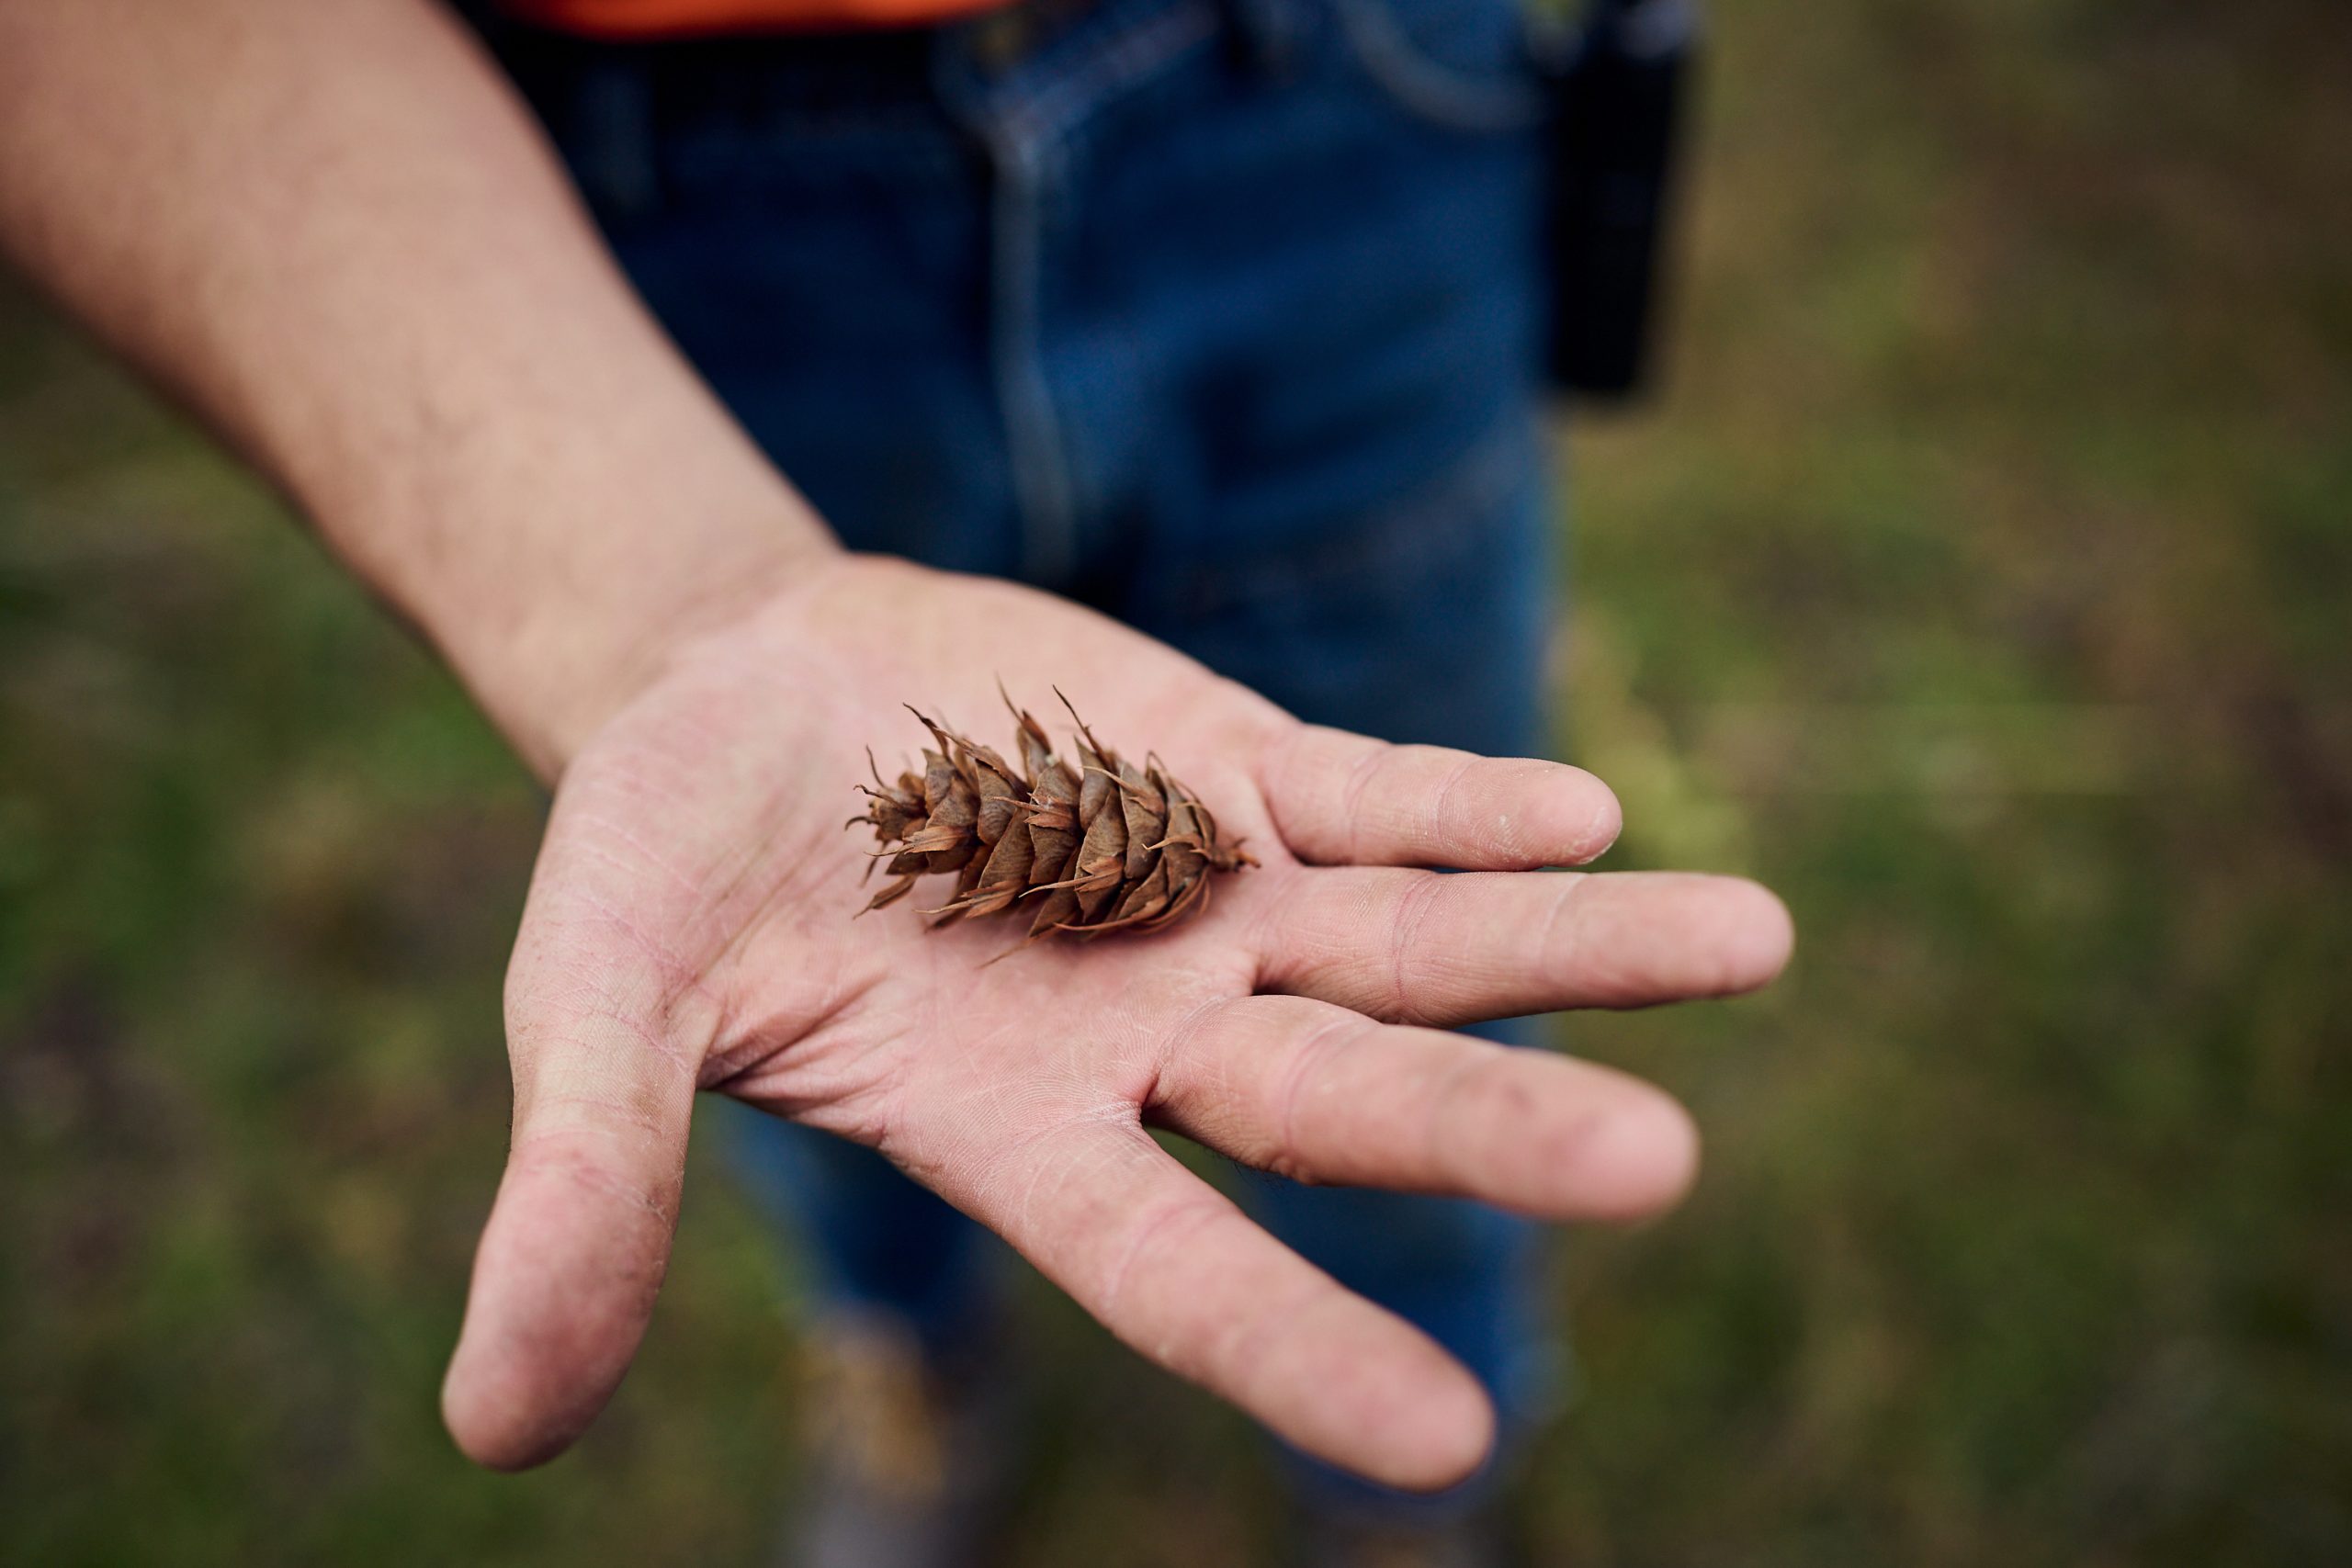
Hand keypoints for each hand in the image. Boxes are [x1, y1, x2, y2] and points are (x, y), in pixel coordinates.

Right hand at [440, 555, 1792, 1489]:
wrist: (730, 688)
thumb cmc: (657, 863)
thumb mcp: (592, 1013)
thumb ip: (580, 1189)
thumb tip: (490, 1422)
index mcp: (1013, 1129)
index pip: (1174, 1267)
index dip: (1295, 1350)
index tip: (1452, 1452)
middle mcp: (1148, 1034)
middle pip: (1344, 1097)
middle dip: (1493, 1134)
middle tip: (1661, 1174)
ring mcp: (1207, 896)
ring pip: (1418, 940)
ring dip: (1574, 943)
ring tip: (1755, 946)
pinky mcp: (1230, 765)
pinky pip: (1372, 792)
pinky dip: (1469, 800)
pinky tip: (1589, 810)